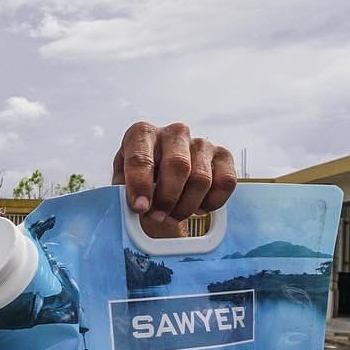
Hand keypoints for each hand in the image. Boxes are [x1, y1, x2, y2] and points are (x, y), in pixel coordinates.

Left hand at [112, 122, 236, 228]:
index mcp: (142, 134)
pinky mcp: (223, 155)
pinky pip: (226, 182)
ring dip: (186, 206)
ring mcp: (201, 142)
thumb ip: (124, 192)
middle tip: (158, 217)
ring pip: (201, 178)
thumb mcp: (123, 183)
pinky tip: (196, 208)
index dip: (140, 185)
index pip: (141, 157)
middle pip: (178, 165)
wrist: (161, 179)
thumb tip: (136, 205)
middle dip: (167, 198)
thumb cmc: (140, 179)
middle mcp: (174, 132)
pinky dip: (211, 203)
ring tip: (172, 216)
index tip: (140, 208)